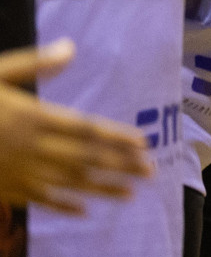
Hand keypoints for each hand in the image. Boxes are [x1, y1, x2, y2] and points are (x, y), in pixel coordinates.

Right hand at [0, 40, 150, 212]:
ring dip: (101, 188)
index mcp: (33, 117)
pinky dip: (62, 205)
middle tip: (151, 171)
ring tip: (130, 193)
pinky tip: (84, 210)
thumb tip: (70, 47)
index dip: (116, 138)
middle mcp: (30, 147)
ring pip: (66, 183)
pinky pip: (37, 200)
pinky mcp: (3, 188)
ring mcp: (16, 171)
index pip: (86, 130)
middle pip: (84, 159)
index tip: (142, 144)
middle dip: (119, 165)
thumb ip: (35, 63)